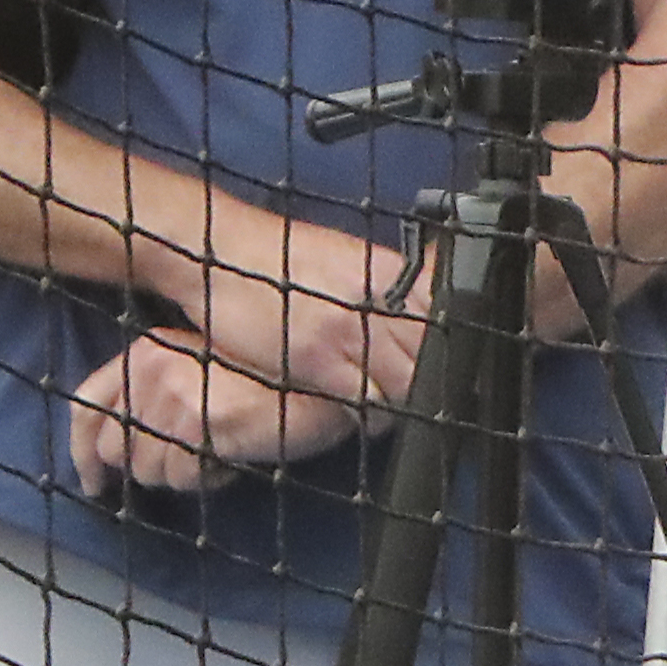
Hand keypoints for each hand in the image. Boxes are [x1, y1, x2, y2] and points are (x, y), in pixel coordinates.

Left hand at [68, 331, 372, 497]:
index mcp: (149, 349)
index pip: (88, 404)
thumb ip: (159, 398)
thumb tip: (122, 453)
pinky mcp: (196, 421)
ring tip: (225, 453)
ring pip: (147, 470)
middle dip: (149, 467)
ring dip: (185, 475)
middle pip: (114, 447)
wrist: (327, 386)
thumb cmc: (275, 386)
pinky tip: (237, 458)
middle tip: (191, 465)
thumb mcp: (204, 378)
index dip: (84, 451)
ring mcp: (172, 392)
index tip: (96, 483)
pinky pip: (181, 478)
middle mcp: (151, 364)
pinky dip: (209, 480)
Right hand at [184, 208, 424, 411]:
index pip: (445, 319)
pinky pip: (365, 399)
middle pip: (431, 354)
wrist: (217, 252)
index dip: (448, 350)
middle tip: (424, 397)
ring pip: (406, 382)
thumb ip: (382, 288)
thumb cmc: (277, 257)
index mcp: (390, 274)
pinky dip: (371, 412)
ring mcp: (350, 330)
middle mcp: (378, 300)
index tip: (449, 368)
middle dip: (430, 378)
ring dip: (403, 400)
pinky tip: (363, 413)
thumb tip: (413, 312)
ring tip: (391, 406)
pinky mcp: (318, 359)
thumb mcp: (345, 260)